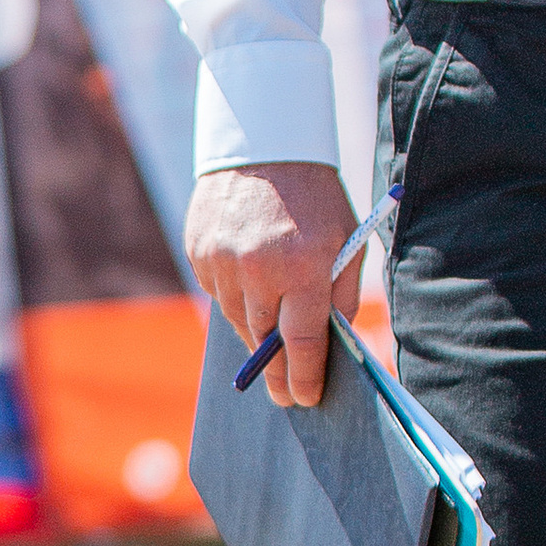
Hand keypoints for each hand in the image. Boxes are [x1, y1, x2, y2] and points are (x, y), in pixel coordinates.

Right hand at [183, 159, 360, 409]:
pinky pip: (218, 295)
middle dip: (277, 369)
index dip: (304, 377)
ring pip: (238, 322)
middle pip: (264, 340)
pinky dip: (236, 300)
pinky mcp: (199, 254)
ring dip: (256, 334)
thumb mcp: (346, 242)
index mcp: (302, 266)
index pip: (302, 342)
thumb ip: (340, 295)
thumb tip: (331, 346)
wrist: (263, 146)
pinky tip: (250, 284)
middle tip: (285, 393)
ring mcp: (221, 262)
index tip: (304, 399)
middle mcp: (257, 269)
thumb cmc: (316, 199)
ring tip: (271, 337)